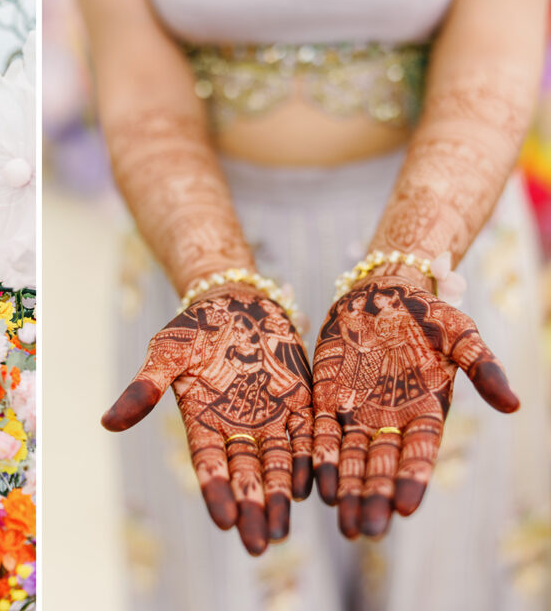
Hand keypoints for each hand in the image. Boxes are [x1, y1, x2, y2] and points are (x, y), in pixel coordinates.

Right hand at [102, 284, 313, 554]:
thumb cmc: (194, 326)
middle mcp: (237, 428)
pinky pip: (308, 438)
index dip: (217, 492)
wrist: (236, 300)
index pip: (210, 465)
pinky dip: (313, 463)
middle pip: (247, 475)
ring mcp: (271, 418)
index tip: (223, 521)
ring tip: (284, 529)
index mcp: (202, 421)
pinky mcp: (300, 404)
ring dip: (282, 498)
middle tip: (259, 543)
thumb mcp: (166, 353)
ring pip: (279, 466)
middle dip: (252, 509)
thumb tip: (107, 424)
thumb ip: (145, 387)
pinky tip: (317, 488)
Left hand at [312, 276, 517, 538]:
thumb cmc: (424, 313)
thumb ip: (483, 366)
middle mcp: (391, 420)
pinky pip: (321, 434)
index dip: (413, 479)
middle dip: (375, 498)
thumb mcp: (459, 332)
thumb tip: (514, 404)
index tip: (406, 508)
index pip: (419, 452)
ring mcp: (358, 413)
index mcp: (426, 411)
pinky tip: (311, 486)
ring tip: (343, 523)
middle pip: (382, 466)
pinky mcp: (327, 400)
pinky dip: (317, 459)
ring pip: (351, 459)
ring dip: (346, 490)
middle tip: (367, 530)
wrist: (378, 294)